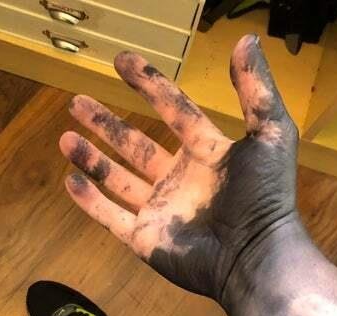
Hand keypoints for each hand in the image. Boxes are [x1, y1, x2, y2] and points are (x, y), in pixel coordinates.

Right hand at [59, 35, 298, 305]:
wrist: (253, 254)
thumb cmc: (266, 196)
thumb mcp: (271, 133)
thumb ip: (256, 89)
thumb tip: (245, 40)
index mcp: (206, 153)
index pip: (173, 111)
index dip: (150, 85)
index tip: (123, 61)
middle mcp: (179, 180)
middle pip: (135, 145)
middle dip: (106, 124)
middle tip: (77, 102)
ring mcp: (160, 211)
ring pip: (117, 180)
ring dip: (91, 158)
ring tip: (65, 137)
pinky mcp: (145, 239)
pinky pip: (111, 217)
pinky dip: (90, 202)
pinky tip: (70, 180)